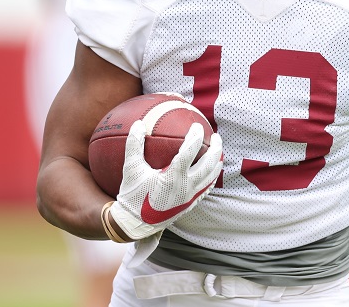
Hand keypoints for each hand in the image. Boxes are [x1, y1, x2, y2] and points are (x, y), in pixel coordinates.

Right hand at [109, 120, 222, 239]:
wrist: (134, 224)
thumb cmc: (132, 195)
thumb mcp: (131, 169)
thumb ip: (134, 145)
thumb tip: (138, 124)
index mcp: (172, 178)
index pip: (190, 152)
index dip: (196, 137)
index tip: (198, 126)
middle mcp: (185, 188)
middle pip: (209, 164)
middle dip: (216, 148)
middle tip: (215, 136)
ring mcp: (190, 197)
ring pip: (211, 177)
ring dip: (217, 162)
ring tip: (218, 151)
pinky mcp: (190, 204)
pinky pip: (206, 189)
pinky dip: (211, 177)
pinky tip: (211, 171)